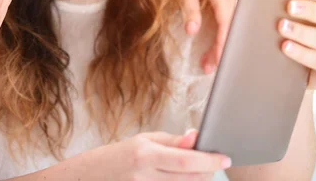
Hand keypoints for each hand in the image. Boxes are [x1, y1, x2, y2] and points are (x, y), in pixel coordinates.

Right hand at [86, 131, 229, 180]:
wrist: (90, 177)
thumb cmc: (119, 155)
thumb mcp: (144, 140)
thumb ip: (172, 142)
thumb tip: (197, 138)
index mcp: (145, 154)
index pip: (186, 159)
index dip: (210, 160)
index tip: (225, 157)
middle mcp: (144, 176)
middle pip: (190, 178)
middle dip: (208, 171)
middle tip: (214, 162)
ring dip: (198, 180)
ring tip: (197, 170)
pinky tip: (183, 178)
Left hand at [180, 0, 236, 73]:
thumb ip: (190, 9)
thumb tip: (192, 30)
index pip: (226, 29)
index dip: (220, 48)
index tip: (214, 63)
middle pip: (231, 31)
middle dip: (221, 51)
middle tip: (208, 67)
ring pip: (230, 26)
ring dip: (220, 42)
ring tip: (208, 60)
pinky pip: (228, 18)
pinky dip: (222, 32)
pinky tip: (213, 42)